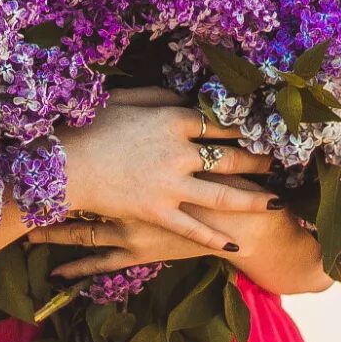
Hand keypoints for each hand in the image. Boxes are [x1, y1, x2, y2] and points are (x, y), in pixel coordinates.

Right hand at [52, 87, 279, 259]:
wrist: (63, 163)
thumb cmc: (88, 125)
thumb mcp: (124, 98)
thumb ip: (159, 96)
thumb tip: (185, 97)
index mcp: (172, 120)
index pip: (218, 123)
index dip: (243, 127)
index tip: (261, 128)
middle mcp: (179, 152)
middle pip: (229, 155)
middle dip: (257, 159)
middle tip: (277, 162)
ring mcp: (169, 185)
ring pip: (221, 194)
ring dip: (251, 197)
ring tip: (274, 200)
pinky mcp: (156, 212)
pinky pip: (191, 228)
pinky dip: (213, 238)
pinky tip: (233, 245)